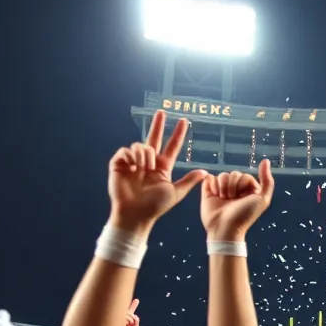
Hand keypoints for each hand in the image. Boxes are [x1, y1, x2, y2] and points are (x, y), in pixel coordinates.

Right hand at [108, 110, 206, 231]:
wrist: (135, 215)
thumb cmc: (155, 207)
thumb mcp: (175, 193)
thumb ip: (189, 181)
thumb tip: (205, 172)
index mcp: (162, 168)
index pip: (172, 147)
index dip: (178, 134)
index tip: (184, 121)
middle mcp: (148, 163)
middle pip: (154, 138)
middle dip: (158, 124)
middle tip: (162, 111)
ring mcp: (133, 163)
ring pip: (140, 146)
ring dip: (144, 155)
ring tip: (145, 169)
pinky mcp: (119, 164)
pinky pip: (125, 151)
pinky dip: (131, 157)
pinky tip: (133, 168)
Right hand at [200, 160, 275, 241]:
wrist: (225, 228)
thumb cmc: (245, 216)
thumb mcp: (262, 199)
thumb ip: (267, 181)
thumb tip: (265, 160)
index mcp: (248, 190)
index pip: (244, 175)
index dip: (242, 184)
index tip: (242, 198)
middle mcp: (236, 189)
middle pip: (233, 174)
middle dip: (232, 186)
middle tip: (231, 200)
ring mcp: (222, 189)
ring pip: (221, 175)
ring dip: (222, 188)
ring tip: (223, 200)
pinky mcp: (209, 191)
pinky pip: (209, 178)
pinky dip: (212, 185)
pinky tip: (214, 195)